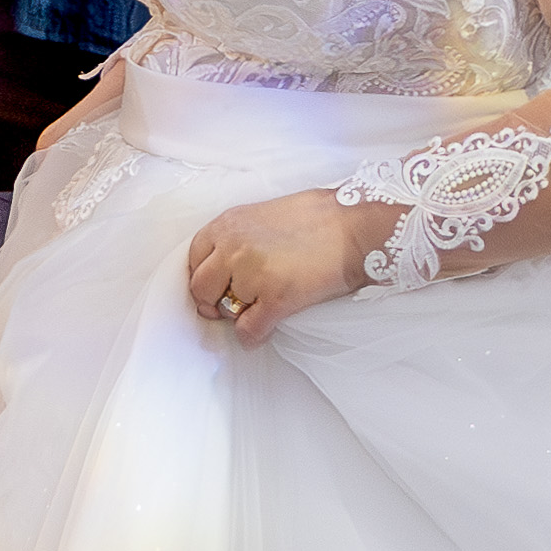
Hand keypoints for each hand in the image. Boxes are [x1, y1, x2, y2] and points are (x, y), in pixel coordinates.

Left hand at [183, 192, 371, 343]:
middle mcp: (232, 249)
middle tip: (229, 306)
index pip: (194, 258)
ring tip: (260, 309)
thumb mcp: (265, 214)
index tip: (214, 286)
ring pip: (227, 311)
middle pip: (201, 288)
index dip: (204, 276)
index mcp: (228, 225)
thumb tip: (226, 263)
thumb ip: (240, 236)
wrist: (357, 225)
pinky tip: (264, 330)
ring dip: (241, 315)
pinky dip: (254, 336)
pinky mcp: (275, 299)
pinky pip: (249, 330)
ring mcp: (251, 275)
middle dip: (212, 301)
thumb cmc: (320, 216)